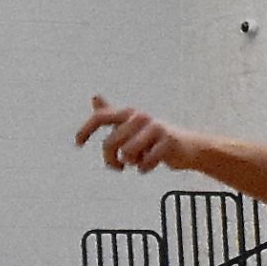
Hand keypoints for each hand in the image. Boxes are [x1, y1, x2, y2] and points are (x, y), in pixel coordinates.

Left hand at [75, 95, 192, 174]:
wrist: (188, 147)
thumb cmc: (155, 137)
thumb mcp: (131, 125)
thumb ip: (112, 113)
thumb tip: (95, 97)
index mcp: (128, 113)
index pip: (100, 117)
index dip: (86, 129)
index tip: (78, 144)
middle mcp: (140, 117)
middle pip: (110, 143)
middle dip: (111, 160)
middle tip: (117, 166)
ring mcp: (155, 128)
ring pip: (127, 153)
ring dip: (130, 163)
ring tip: (138, 161)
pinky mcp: (168, 141)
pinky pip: (145, 162)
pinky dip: (144, 168)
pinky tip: (149, 165)